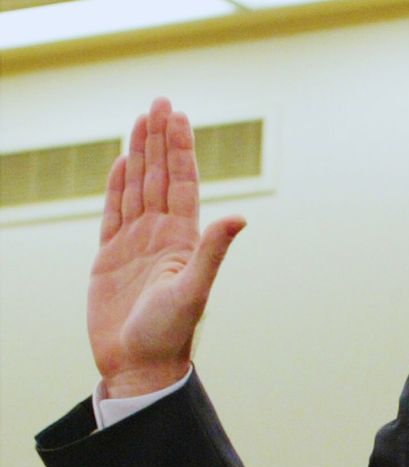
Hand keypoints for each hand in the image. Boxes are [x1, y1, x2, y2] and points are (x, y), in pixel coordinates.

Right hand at [87, 98, 245, 397]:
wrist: (139, 365)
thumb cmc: (170, 334)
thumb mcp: (195, 289)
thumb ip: (213, 251)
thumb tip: (241, 217)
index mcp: (184, 238)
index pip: (183, 182)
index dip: (180, 148)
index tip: (177, 116)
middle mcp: (162, 234)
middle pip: (160, 176)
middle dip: (160, 139)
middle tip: (160, 101)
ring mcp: (136, 243)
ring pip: (137, 187)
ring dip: (139, 154)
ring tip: (141, 120)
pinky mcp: (109, 257)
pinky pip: (112, 213)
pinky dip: (116, 186)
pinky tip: (121, 162)